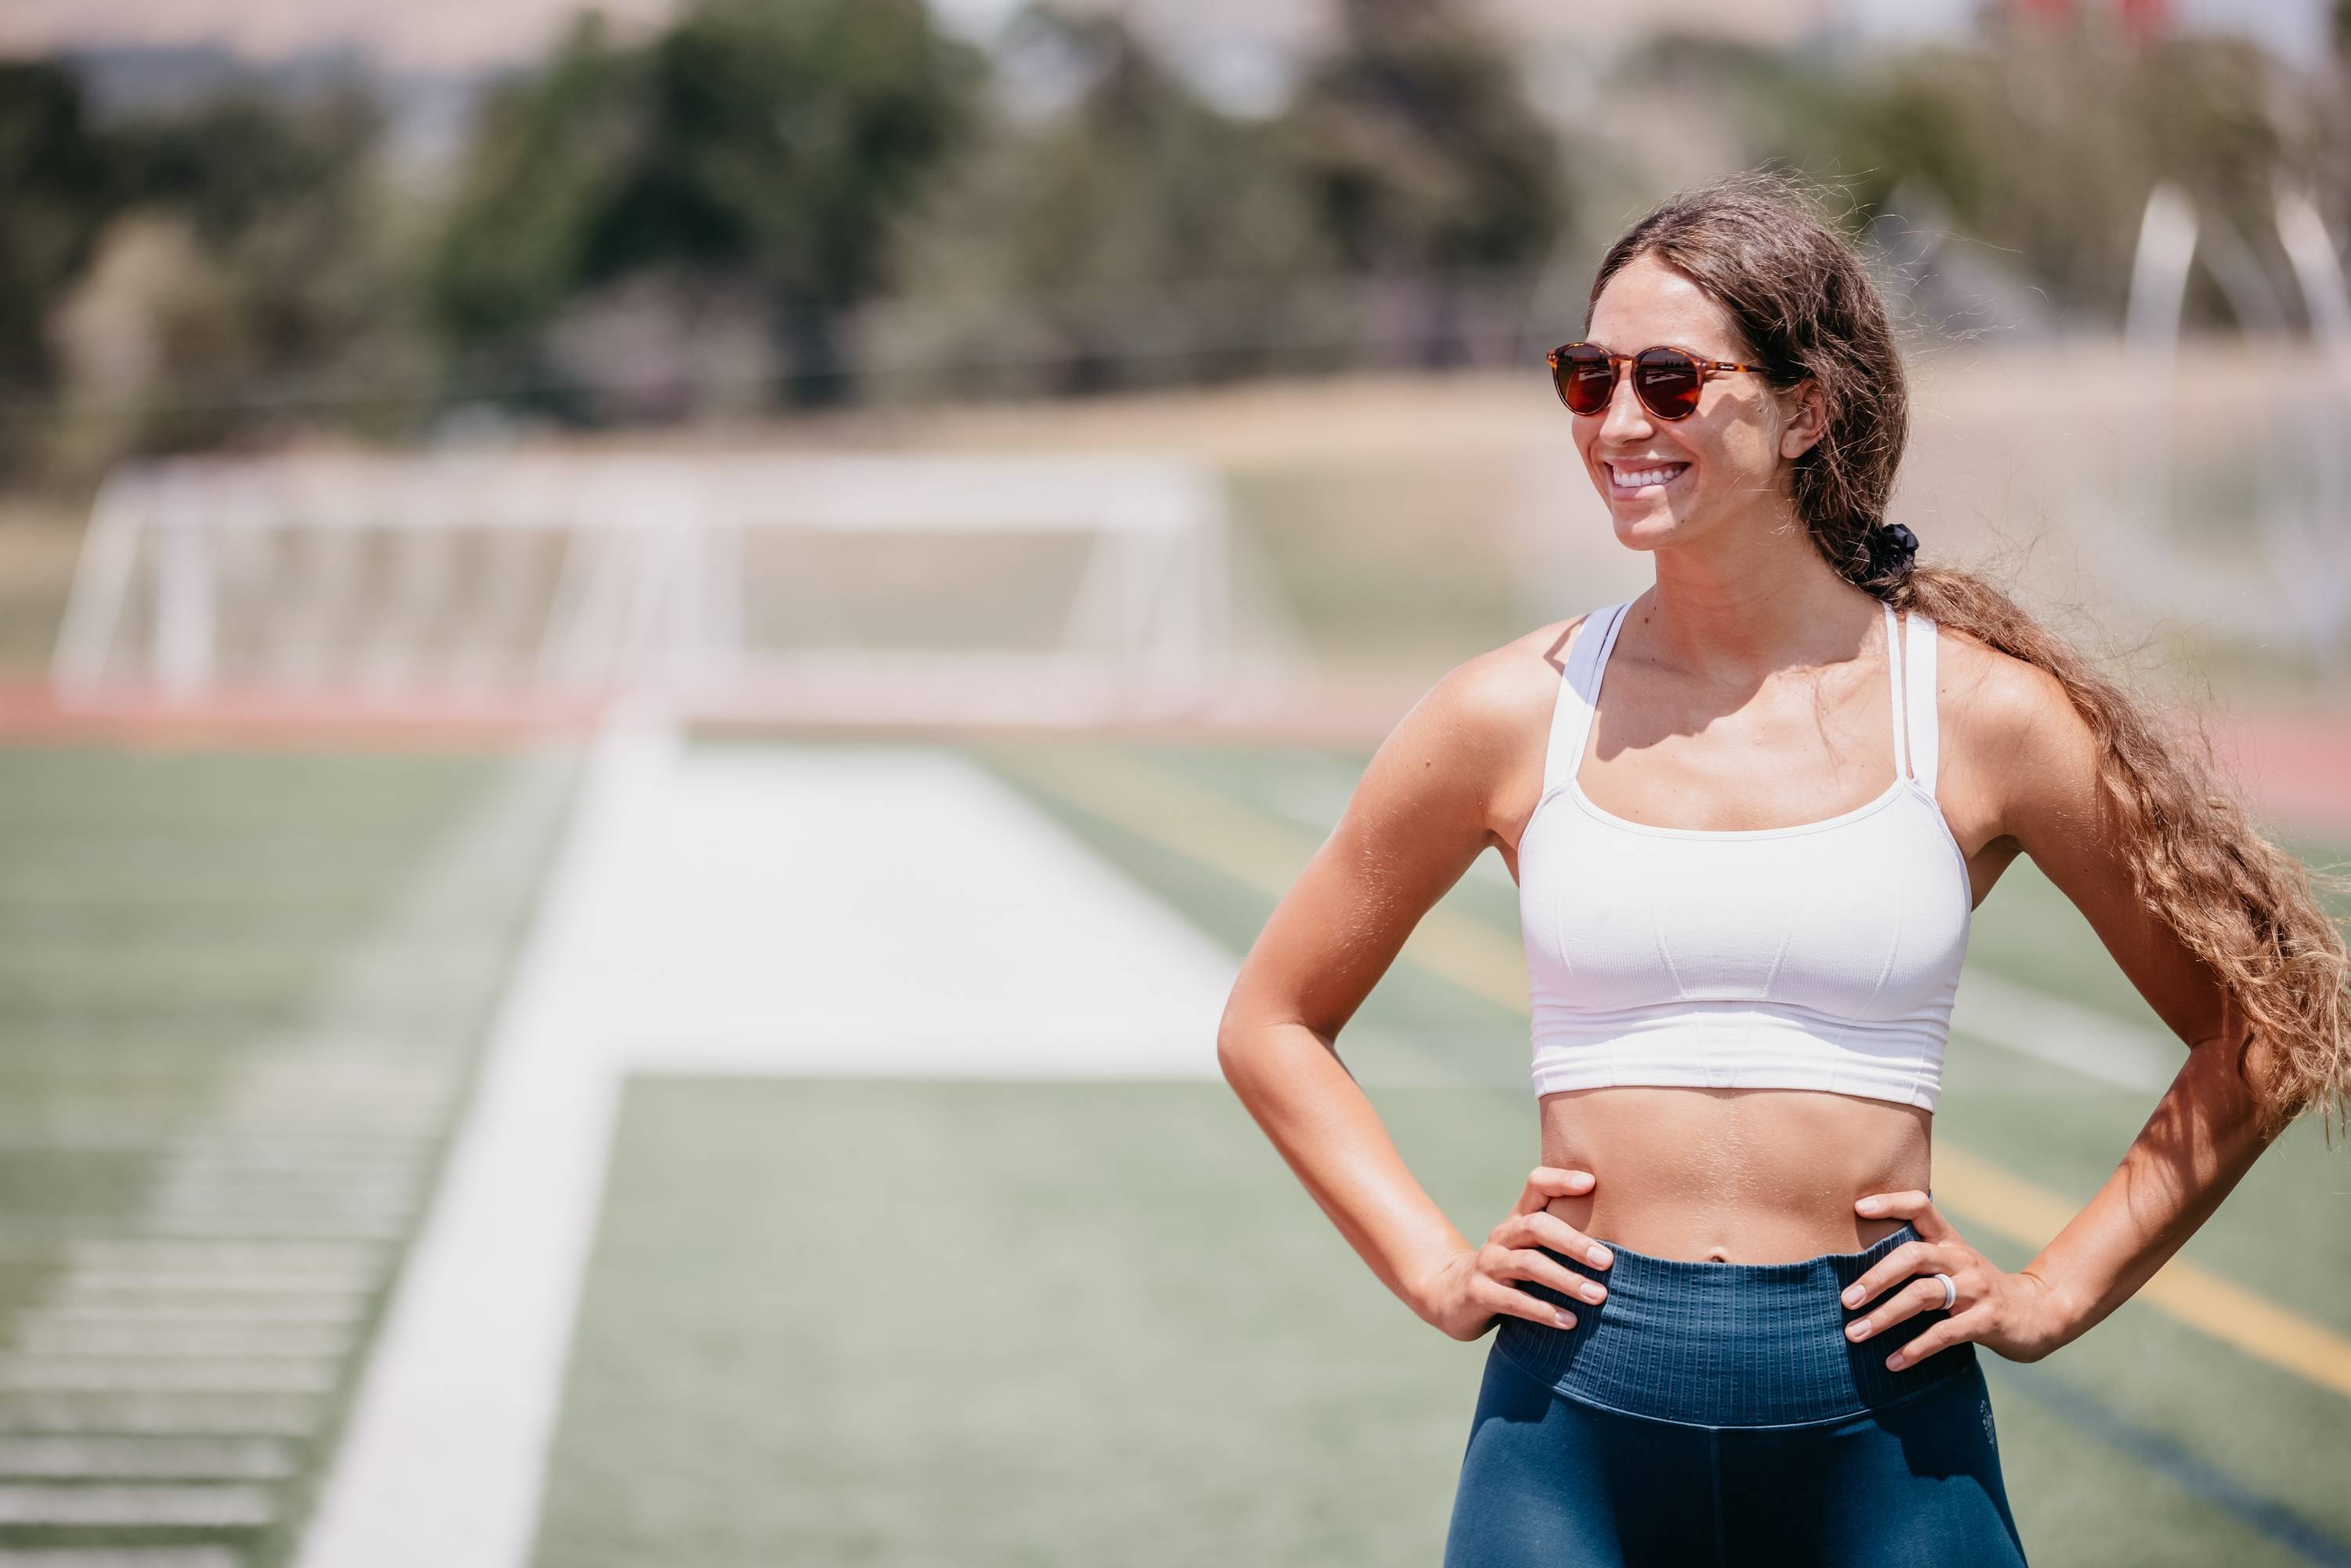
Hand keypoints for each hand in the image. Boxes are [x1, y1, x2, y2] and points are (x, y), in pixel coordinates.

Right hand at [1417, 1167, 1616, 1342]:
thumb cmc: (1509, 1270)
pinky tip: (1569, 1322)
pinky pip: (1514, 1301)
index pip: (1536, 1184)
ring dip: (1565, 1280)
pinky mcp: (1479, 1293)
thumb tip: (1624, 1236)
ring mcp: (1488, 1264)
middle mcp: (1503, 1235)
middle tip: (1608, 1261)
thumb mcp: (1530, 1247)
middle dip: (1574, 1243)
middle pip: (1537, 1226)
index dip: (1561, 1180)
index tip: (1592, 1183)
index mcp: (1518, 1218)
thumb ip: (1562, 1237)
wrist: (1451, 1294)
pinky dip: (1544, 1311)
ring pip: (1528, 1264)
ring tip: (1598, 1296)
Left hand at [1839, 1190, 2075, 1369]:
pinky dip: (1915, 1349)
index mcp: (1950, 1241)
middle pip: (1912, 1255)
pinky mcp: (1987, 1320)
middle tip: (1846, 1300)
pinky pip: (1944, 1334)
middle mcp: (1961, 1259)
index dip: (1891, 1202)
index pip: (1921, 1207)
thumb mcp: (1953, 1266)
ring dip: (1884, 1316)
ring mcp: (1976, 1288)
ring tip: (1855, 1334)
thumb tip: (1858, 1272)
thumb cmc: (1979, 1290)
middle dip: (1875, 1277)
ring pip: (1922, 1295)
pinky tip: (1893, 1362)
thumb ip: (1918, 1260)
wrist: (2038, 1314)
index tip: (1858, 1207)